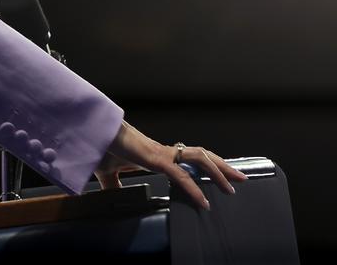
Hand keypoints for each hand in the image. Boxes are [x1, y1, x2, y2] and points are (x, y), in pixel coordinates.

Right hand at [94, 120, 248, 209]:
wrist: (94, 134)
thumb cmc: (102, 148)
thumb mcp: (109, 173)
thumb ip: (115, 185)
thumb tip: (112, 196)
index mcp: (158, 154)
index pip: (189, 157)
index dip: (206, 165)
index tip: (220, 175)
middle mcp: (165, 152)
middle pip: (202, 155)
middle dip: (224, 166)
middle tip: (242, 178)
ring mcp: (163, 154)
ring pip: (199, 158)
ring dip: (219, 171)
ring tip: (234, 185)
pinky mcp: (156, 159)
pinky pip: (181, 175)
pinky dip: (195, 188)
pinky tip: (205, 202)